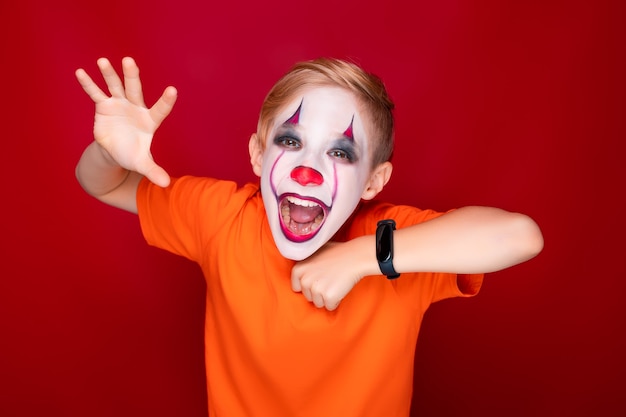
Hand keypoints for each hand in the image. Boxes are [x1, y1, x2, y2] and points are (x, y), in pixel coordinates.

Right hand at [75, 57, 176, 186]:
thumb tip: (166, 185)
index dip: (166, 101)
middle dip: (132, 76)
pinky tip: (81, 72)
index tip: (173, 90)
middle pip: (135, 90)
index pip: (160, 109)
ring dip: (109, 74)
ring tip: (103, 61)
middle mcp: (135, 108)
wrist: (116, 151)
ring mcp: (119, 104)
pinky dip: (88, 84)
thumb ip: (154, 171)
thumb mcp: (142, 164)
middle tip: (129, 61)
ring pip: (115, 87)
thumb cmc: (132, 154)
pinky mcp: (104, 106)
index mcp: (149, 120)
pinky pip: (95, 93)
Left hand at [291, 237, 373, 310]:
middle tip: (330, 278)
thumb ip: (305, 264)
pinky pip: (330, 307)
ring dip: (327, 297)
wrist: (355, 256)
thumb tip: (301, 273)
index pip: (297, 287)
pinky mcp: (329, 296)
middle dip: (319, 292)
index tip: (318, 279)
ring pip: (318, 303)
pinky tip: (341, 288)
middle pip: (308, 297)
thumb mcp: (315, 253)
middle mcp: (305, 280)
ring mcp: (316, 289)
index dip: (309, 285)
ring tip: (335, 282)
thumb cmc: (337, 253)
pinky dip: (336, 301)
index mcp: (298, 269)